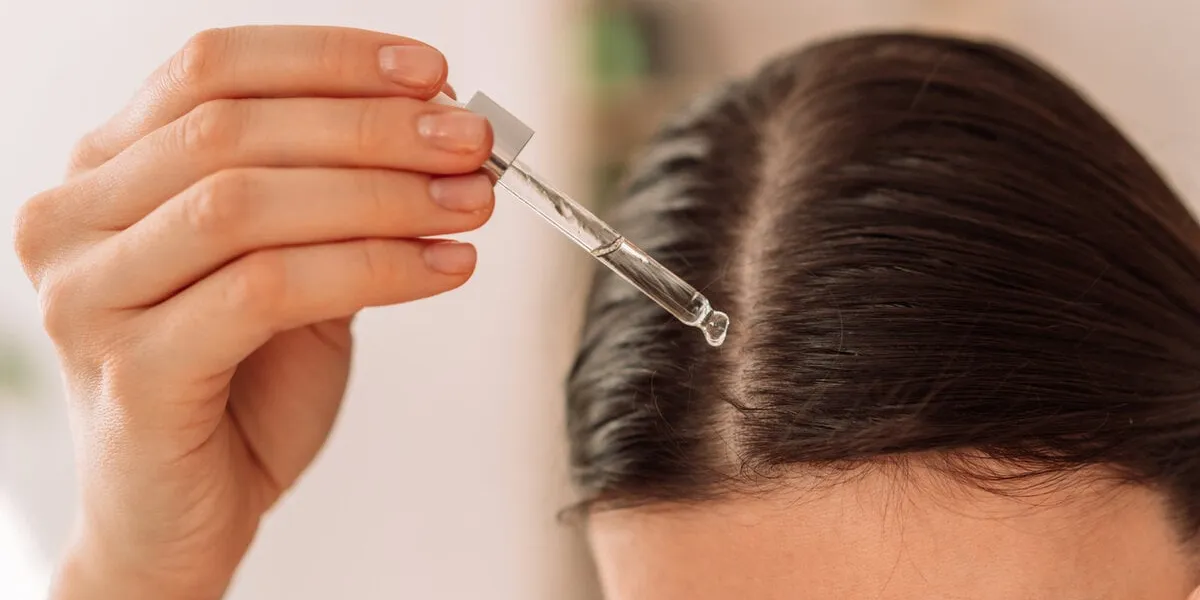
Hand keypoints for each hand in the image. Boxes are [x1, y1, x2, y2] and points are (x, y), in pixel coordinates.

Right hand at [12, 26, 493, 599]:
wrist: (182, 518)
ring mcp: (90, 296)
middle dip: (374, 129)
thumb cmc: (237, 390)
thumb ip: (334, 201)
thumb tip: (435, 131)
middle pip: (231, 129)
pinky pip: (266, 289)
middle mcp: (74, 221)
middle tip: (470, 144)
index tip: (431, 74)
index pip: (211, 69)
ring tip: (467, 202)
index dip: (329, 60)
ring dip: (380, 195)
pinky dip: (372, 268)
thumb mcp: (290, 272)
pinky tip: (442, 268)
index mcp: (106, 172)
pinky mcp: (131, 371)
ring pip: (245, 202)